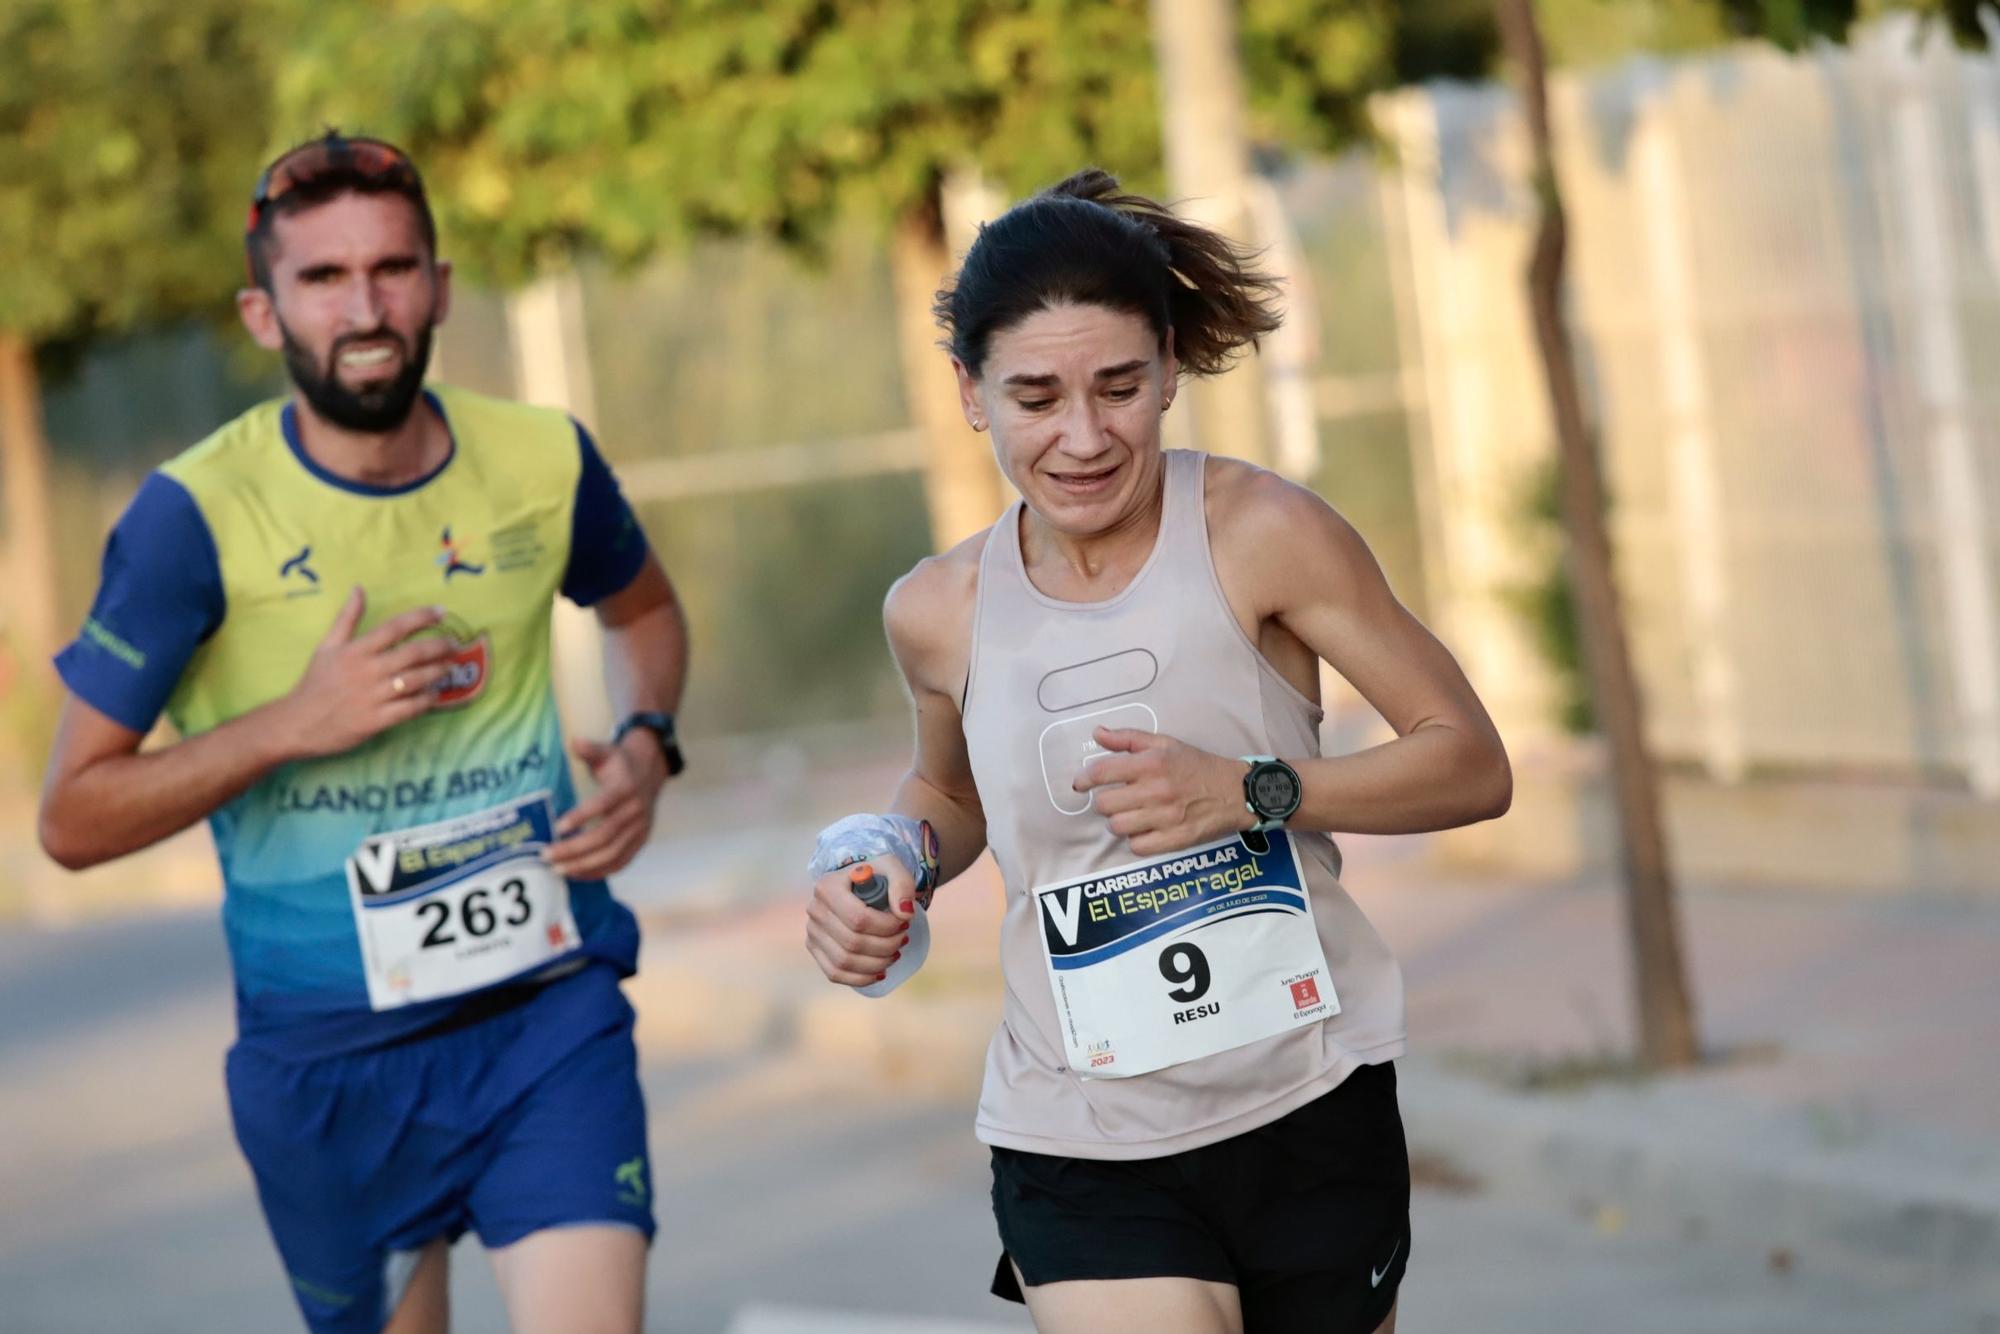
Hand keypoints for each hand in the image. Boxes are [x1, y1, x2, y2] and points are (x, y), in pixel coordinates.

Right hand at [270, 587, 454, 759]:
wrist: (297, 724)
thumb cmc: (315, 683)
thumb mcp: (326, 646)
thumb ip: (347, 618)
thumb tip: (359, 588)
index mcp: (356, 650)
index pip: (395, 627)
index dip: (422, 617)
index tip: (442, 612)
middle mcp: (367, 671)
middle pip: (413, 653)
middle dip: (439, 646)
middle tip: (454, 645)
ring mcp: (373, 696)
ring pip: (416, 680)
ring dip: (438, 672)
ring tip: (450, 666)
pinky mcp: (376, 720)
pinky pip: (410, 708)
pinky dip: (427, 700)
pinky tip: (435, 695)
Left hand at [545, 733, 666, 880]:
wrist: (651, 771)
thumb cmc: (619, 763)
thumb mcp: (606, 751)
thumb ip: (589, 749)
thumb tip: (575, 742)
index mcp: (625, 788)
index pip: (603, 805)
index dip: (582, 816)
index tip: (558, 827)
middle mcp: (635, 811)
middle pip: (605, 836)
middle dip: (574, 849)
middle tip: (547, 855)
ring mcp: (640, 829)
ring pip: (612, 854)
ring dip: (584, 865)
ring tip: (558, 869)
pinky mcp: (640, 842)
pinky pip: (620, 862)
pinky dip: (598, 871)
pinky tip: (577, 874)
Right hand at [804, 858, 914, 988]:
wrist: (858, 886)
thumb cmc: (876, 877)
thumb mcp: (892, 869)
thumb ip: (902, 885)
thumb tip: (905, 913)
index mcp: (828, 887)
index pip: (858, 918)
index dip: (886, 927)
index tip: (904, 922)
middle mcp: (815, 910)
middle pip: (852, 942)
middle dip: (886, 945)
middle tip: (903, 937)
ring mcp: (812, 932)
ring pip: (844, 961)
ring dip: (877, 963)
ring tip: (895, 952)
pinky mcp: (815, 949)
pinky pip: (835, 973)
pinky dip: (861, 978)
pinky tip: (880, 971)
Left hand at [1073, 727, 1250, 855]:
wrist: (1235, 791)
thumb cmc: (1196, 765)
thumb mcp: (1165, 744)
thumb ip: (1128, 739)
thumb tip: (1097, 733)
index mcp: (1151, 763)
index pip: (1102, 773)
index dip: (1084, 779)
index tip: (1080, 784)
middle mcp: (1156, 790)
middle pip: (1104, 804)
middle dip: (1105, 802)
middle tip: (1117, 799)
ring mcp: (1165, 818)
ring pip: (1117, 827)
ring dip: (1119, 822)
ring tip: (1131, 815)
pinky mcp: (1174, 839)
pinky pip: (1137, 846)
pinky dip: (1137, 840)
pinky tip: (1145, 830)